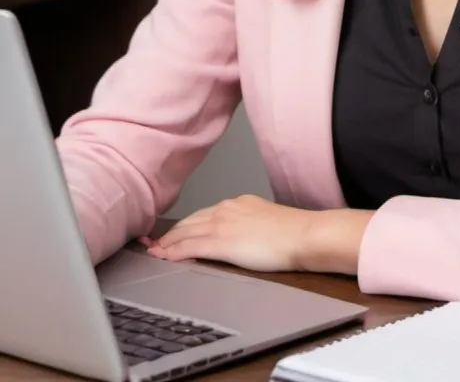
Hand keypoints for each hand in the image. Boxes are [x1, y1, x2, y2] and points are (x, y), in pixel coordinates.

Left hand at [143, 195, 372, 274]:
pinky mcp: (221, 242)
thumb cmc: (293, 231)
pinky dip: (173, 252)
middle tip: (154, 244)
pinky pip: (189, 247)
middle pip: (189, 222)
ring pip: (185, 233)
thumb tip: (242, 236)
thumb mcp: (267, 221)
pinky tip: (163, 257)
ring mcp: (222, 224)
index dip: (186, 225)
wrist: (304, 234)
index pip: (204, 214)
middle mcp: (227, 209)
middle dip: (171, 234)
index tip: (173, 233)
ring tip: (154, 251)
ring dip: (167, 243)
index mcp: (239, 203)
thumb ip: (249, 225)